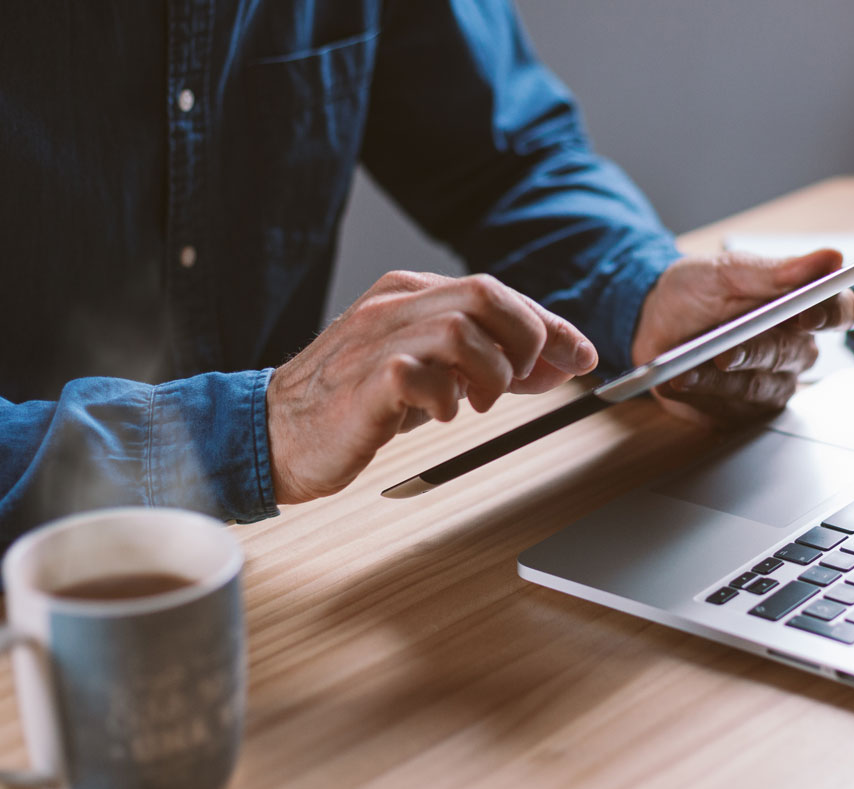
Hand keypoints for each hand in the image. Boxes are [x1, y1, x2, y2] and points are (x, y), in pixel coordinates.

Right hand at [266, 271, 597, 503]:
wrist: (272, 433)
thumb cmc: (350, 405)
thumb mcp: (424, 372)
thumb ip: (480, 361)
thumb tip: (552, 364)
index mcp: (407, 294)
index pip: (496, 291)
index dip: (548, 324)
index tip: (580, 356)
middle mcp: (393, 307)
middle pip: (486, 294)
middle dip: (529, 338)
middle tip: (531, 381)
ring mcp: (376, 341)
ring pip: (463, 329)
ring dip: (491, 373)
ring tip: (478, 404)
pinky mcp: (364, 382)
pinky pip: (423, 375)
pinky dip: (448, 399)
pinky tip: (441, 415)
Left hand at [631, 249, 853, 422]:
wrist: (652, 319)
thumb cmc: (695, 290)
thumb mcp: (727, 270)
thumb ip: (775, 271)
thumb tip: (829, 258)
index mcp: (801, 307)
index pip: (839, 312)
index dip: (829, 315)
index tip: (805, 314)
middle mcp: (793, 349)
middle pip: (794, 355)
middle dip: (756, 351)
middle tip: (725, 351)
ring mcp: (770, 382)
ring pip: (760, 388)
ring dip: (720, 380)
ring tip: (685, 371)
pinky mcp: (742, 410)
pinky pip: (730, 409)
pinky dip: (701, 395)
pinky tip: (676, 383)